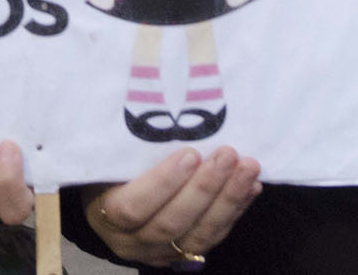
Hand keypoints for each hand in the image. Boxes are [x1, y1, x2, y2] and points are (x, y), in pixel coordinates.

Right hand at [82, 145, 261, 266]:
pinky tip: (251, 186)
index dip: (162, 183)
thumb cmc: (109, 172)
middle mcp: (133, 240)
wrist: (113, 208)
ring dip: (228, 199)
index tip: (190, 154)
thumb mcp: (105, 160)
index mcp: (106, 214)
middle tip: (228, 155)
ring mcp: (161, 251)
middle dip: (204, 188)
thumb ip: (123, 146)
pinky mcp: (187, 253)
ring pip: (198, 233)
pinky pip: (214, 235)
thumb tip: (152, 104)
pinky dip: (235, 209)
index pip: (132, 207)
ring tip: (248, 168)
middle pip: (171, 222)